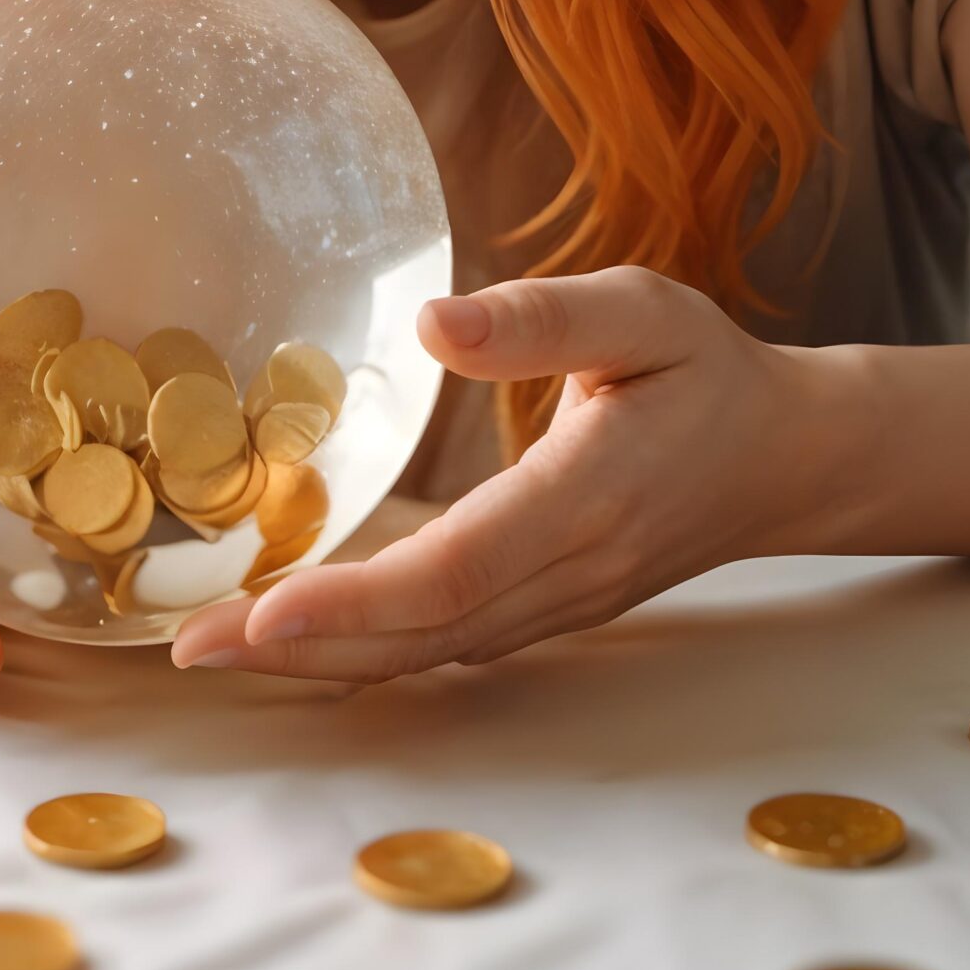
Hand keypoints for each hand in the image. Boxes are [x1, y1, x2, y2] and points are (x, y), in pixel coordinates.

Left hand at [167, 265, 832, 680]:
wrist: (786, 458)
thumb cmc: (707, 371)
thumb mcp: (644, 309)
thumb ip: (542, 317)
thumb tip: (432, 323)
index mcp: (588, 495)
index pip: (456, 569)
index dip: (352, 602)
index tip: (258, 617)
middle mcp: (570, 572)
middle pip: (422, 633)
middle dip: (299, 649)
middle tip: (183, 646)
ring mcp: (559, 605)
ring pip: (427, 654)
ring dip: (320, 660)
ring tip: (211, 647)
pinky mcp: (545, 609)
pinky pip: (443, 644)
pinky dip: (364, 650)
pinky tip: (294, 637)